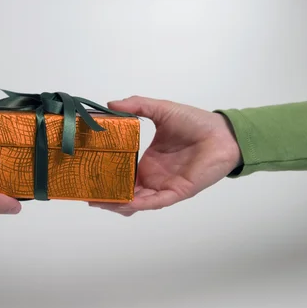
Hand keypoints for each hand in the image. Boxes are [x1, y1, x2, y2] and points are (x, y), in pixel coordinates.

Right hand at [89, 96, 241, 215]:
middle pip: (124, 190)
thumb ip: (137, 106)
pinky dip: (137, 204)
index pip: (121, 172)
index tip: (85, 170)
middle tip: (84, 191)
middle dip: (105, 193)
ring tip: (97, 200)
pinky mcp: (175, 192)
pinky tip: (122, 202)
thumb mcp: (160, 110)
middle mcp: (153, 176)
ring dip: (116, 202)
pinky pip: (153, 202)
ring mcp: (163, 186)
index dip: (104, 174)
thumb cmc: (194, 122)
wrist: (222, 133)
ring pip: (135, 201)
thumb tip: (110, 103)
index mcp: (147, 161)